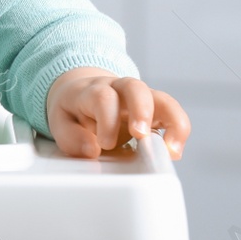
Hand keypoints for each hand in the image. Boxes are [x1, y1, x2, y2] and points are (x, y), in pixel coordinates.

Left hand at [45, 66, 190, 159]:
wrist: (82, 95)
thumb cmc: (74, 112)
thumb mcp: (61, 122)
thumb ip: (71, 136)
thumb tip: (91, 149)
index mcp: (92, 90)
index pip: (103, 97)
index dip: (107, 120)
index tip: (105, 144)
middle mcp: (119, 88)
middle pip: (135, 87)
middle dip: (141, 111)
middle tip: (140, 135)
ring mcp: (141, 97)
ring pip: (162, 99)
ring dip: (171, 122)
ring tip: (169, 150)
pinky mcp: (156, 109)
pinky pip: (174, 114)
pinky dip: (179, 131)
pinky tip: (174, 152)